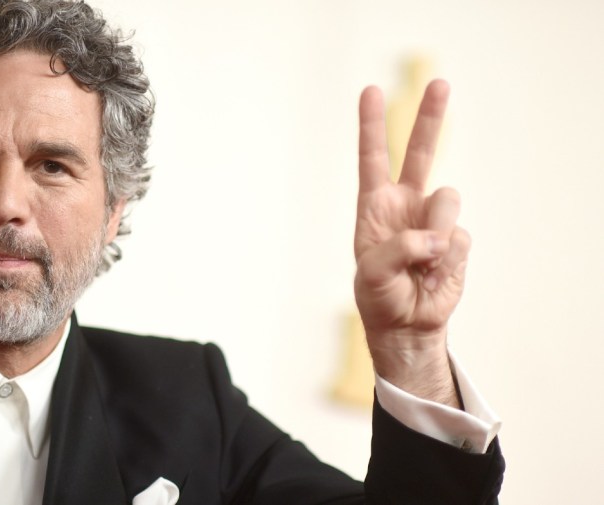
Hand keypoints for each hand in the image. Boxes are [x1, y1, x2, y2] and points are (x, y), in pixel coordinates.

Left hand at [354, 79, 467, 407]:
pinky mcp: (456, 240)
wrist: (406, 324)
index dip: (371, 126)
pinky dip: (446, 258)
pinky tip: (434, 273)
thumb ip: (398, 248)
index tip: (371, 91)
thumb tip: (436, 236)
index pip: (373, 158)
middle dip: (430, 117)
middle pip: (421, 152)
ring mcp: (434, 220)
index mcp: (376, 205)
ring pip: (447, 201)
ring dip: (435, 231)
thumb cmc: (379, 295)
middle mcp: (406, 204)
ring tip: (420, 261)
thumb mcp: (371, 273)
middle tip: (440, 82)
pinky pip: (458, 237)